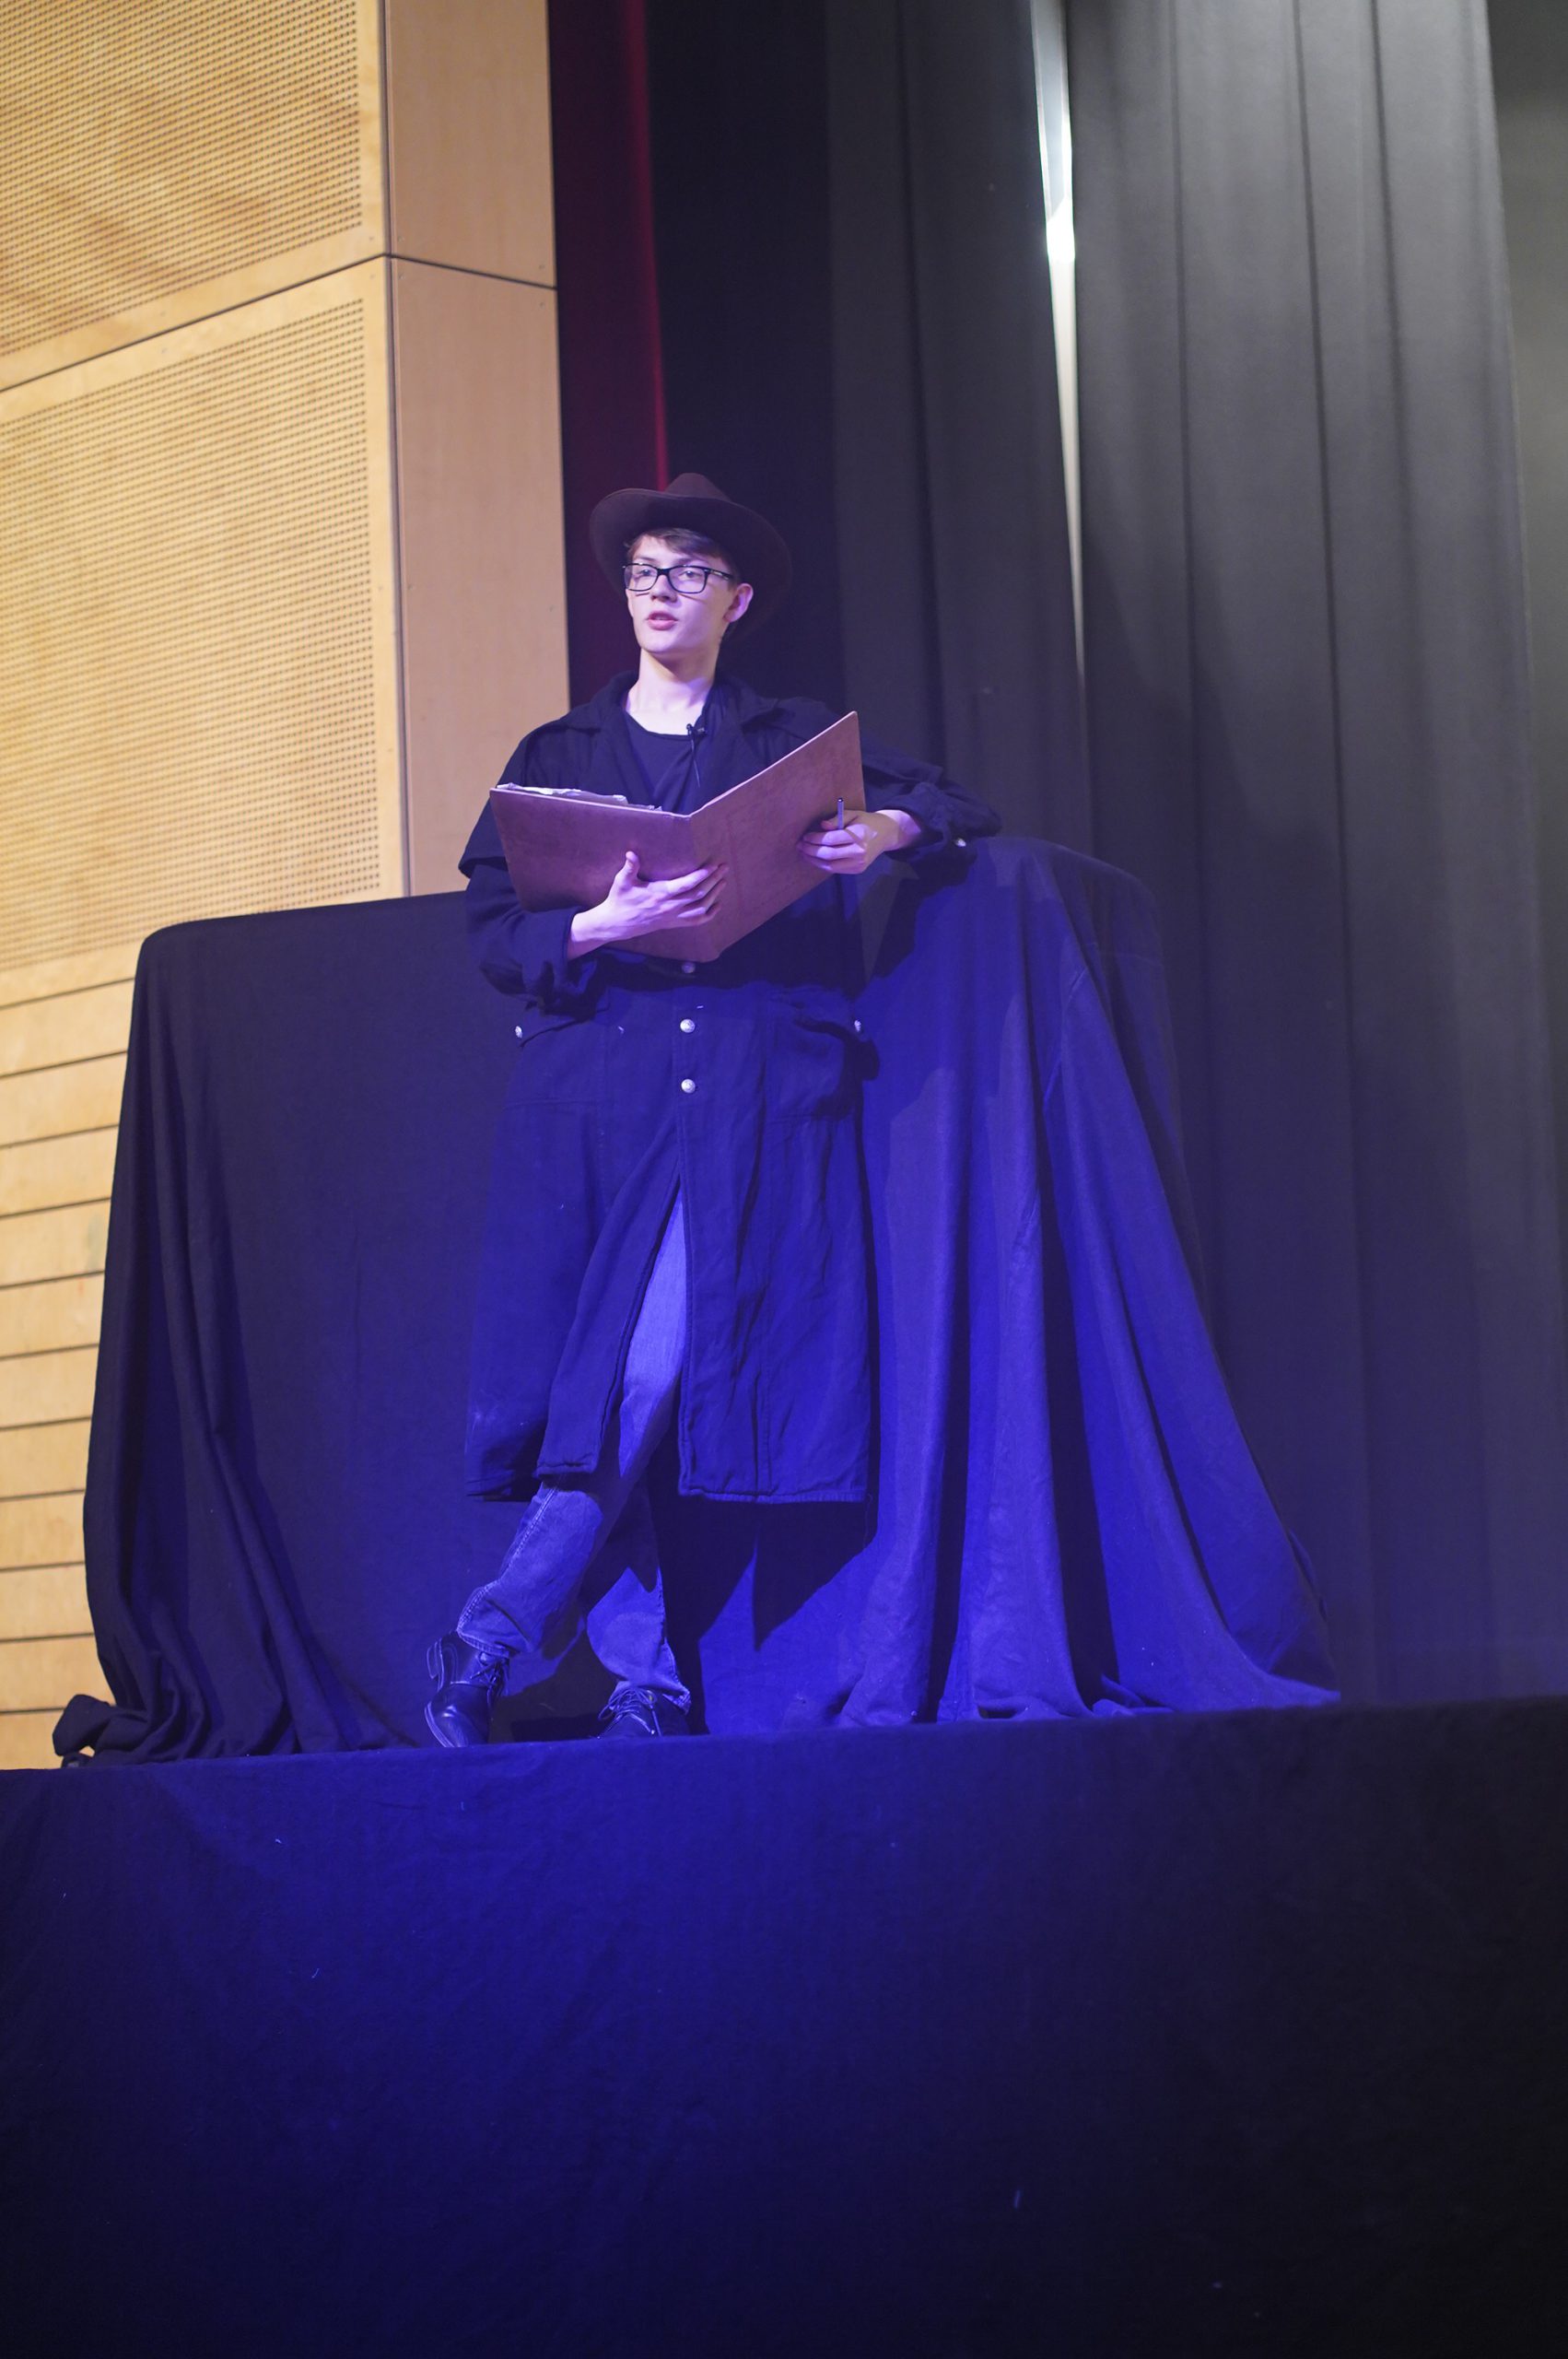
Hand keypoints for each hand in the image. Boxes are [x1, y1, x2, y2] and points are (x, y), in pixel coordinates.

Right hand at [569, 849, 726, 953]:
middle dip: (713, 880)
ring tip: (723, 882)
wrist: (617, 924)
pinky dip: (709, 915)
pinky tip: (717, 905)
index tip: (713, 865)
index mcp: (659, 894)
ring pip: (700, 908)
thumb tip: (631, 853)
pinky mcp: (673, 923)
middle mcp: (669, 907)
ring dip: (714, 895)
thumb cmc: (620, 899)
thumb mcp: (622, 881)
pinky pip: (695, 922)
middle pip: (698, 895)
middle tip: (724, 868)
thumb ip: (630, 867)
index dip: (701, 875)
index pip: (686, 885)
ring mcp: (672, 917)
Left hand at [797, 808, 920, 873]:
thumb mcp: (854, 814)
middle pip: (829, 854)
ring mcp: (859, 863)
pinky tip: (815, 859)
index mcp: (858, 835)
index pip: (831, 840)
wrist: (886, 834)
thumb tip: (822, 826)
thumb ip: (837, 818)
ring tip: (804, 853)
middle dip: (811, 851)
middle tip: (800, 845)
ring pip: (830, 866)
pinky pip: (836, 869)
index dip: (815, 839)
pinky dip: (824, 865)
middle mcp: (859, 852)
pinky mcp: (858, 870)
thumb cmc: (867, 821)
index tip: (805, 836)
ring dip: (814, 861)